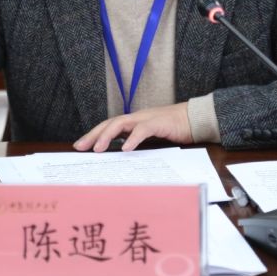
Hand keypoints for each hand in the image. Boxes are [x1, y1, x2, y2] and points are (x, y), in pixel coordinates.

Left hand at [74, 102, 194, 152]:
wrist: (196, 118)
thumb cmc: (174, 129)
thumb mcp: (152, 137)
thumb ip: (138, 143)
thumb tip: (121, 158)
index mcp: (135, 122)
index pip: (110, 126)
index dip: (94, 134)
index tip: (80, 146)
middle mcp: (138, 118)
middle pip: (110, 122)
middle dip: (94, 134)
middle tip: (80, 147)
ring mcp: (148, 118)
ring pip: (121, 123)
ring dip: (107, 136)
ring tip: (98, 149)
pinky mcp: (160, 122)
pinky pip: (143, 129)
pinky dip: (133, 139)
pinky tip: (126, 149)